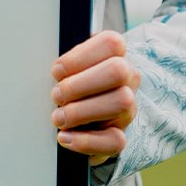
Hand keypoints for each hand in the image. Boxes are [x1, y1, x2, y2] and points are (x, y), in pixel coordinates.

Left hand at [51, 30, 139, 158]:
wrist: (82, 115)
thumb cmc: (73, 83)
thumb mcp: (70, 66)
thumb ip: (67, 63)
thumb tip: (57, 71)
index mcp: (116, 54)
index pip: (111, 43)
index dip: (80, 57)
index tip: (57, 71)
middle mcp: (128, 77)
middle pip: (117, 71)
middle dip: (79, 85)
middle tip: (56, 95)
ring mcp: (128, 107)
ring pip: (121, 102)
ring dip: (81, 112)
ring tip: (58, 117)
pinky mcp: (122, 134)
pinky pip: (116, 141)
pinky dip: (86, 141)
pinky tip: (65, 137)